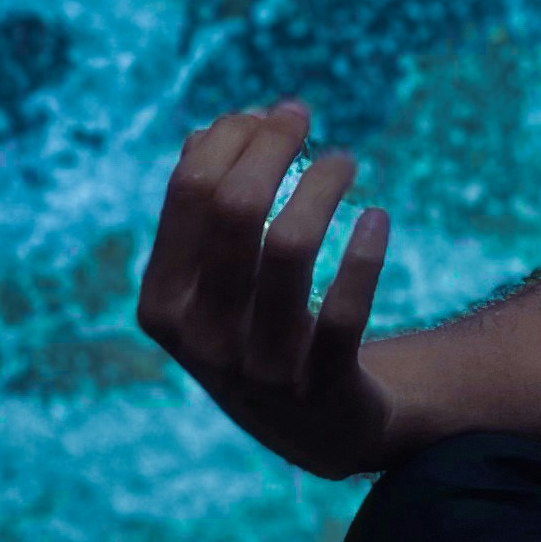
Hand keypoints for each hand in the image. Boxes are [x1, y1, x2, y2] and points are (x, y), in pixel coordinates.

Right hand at [135, 99, 397, 479]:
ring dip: (322, 186)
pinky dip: (365, 254)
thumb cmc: (259, 327)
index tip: (268, 114)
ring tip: (345, 162)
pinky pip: (343, 310)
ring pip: (288, 248)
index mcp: (162, 304)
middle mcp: (202, 338)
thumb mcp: (216, 280)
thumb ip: (206, 209)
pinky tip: (378, 218)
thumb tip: (212, 129)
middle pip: (235, 210)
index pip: (189, 193)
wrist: (315, 427)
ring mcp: (260, 366)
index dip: (232, 137)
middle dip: (273, 146)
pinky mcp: (322, 385)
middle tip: (304, 117)